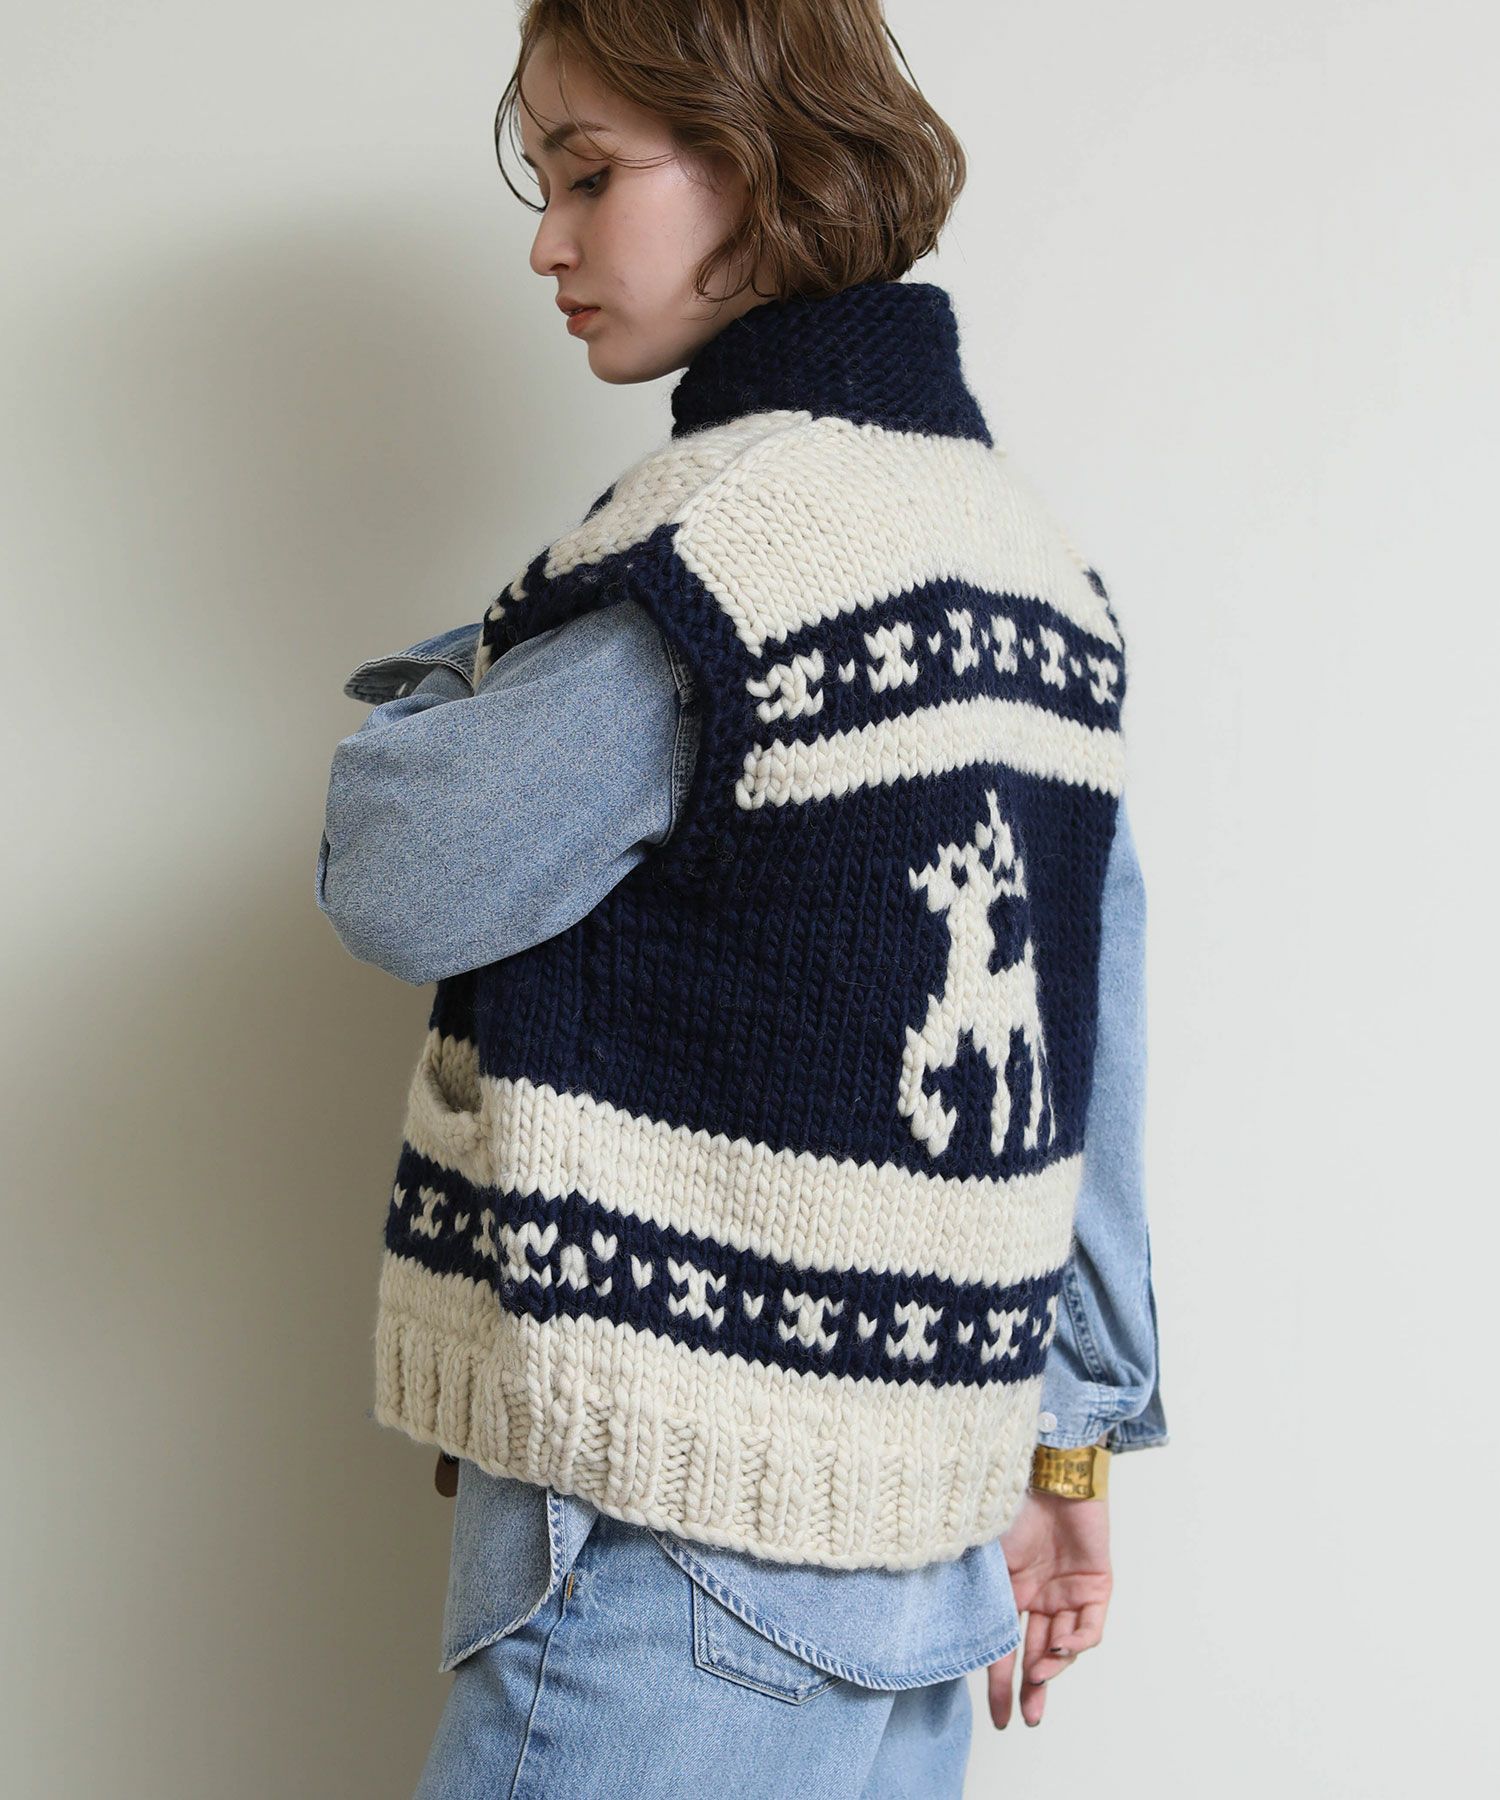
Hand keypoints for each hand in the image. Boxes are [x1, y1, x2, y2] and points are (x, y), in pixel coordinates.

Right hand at [987, 1488, 1111, 1727]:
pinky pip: (1090, 1627)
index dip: (999, 1683)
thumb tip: (947, 1632)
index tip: (999, 1718)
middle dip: (1031, 1690)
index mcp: (1008, 1590)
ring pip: (1064, 1647)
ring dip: (1053, 1667)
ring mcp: (1068, 1592)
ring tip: (1039, 1678)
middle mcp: (1039, 1596)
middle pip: (1036, 1656)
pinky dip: (1078, 1642)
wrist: (1049, 1469)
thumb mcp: (984, 1552)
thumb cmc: (1009, 1500)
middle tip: (1026, 1718)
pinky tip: (1064, 1648)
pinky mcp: (1096, 1585)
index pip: (1003, 1646)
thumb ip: (976, 1590)